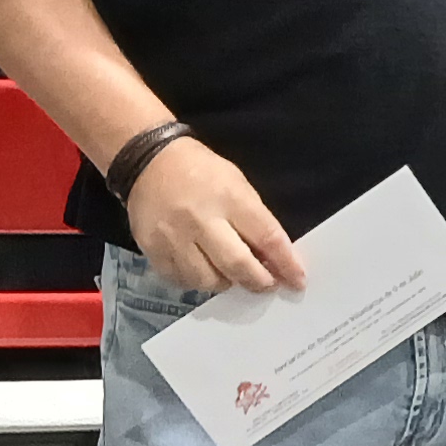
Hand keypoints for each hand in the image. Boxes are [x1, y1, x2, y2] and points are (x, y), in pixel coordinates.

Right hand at [127, 138, 303, 296]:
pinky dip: (197, 281)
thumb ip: (255, 219)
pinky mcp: (153, 250)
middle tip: (267, 285)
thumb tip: (272, 258)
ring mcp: (173, 237)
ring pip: (207, 280)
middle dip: (258, 281)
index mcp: (229, 197)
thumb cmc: (201, 172)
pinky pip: (181, 280)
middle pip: (237, 264)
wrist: (149, 161)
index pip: (266, 237)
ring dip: (226, 283)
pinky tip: (202, 269)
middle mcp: (200, 219)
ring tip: (231, 274)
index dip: (285, 263)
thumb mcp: (237, 184)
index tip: (297, 280)